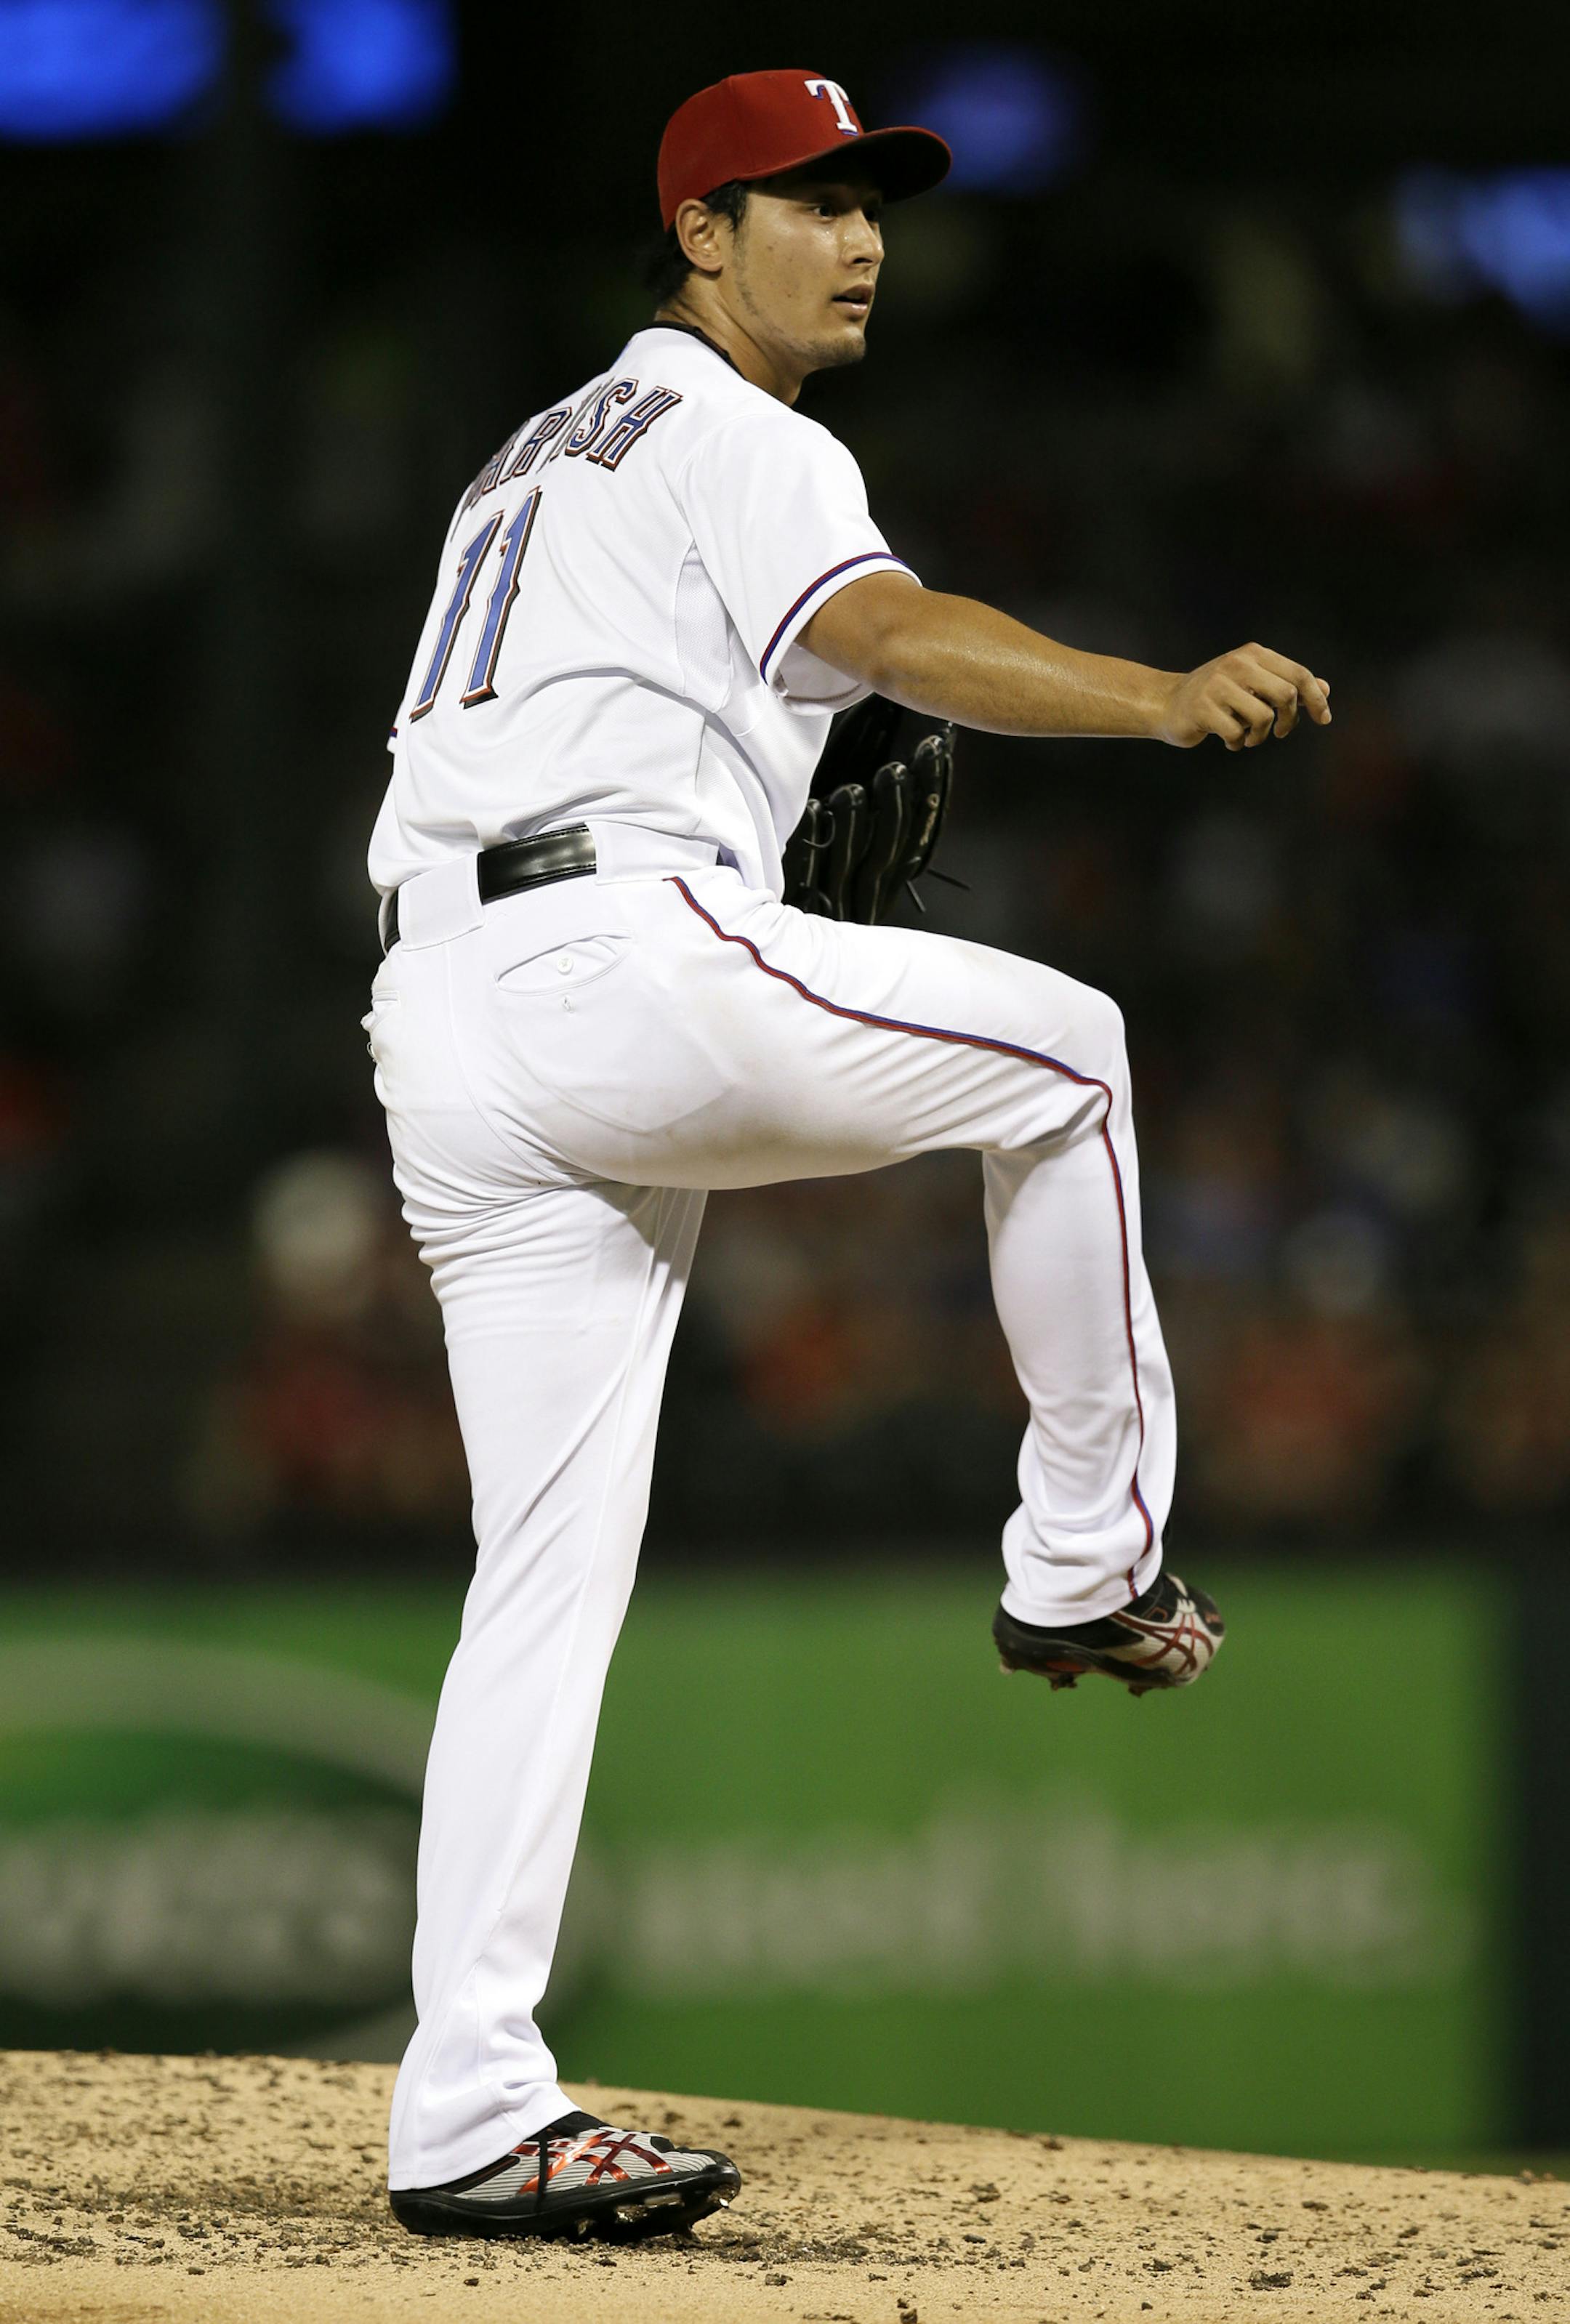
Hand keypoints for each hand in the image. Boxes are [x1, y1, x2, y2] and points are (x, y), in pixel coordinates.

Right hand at [1157, 643, 1331, 751]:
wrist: (1167, 703)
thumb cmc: (1216, 696)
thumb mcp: (1253, 684)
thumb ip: (1287, 684)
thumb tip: (1325, 689)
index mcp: (1253, 654)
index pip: (1298, 674)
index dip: (1316, 698)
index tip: (1324, 718)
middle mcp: (1236, 664)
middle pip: (1286, 694)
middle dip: (1289, 720)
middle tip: (1280, 732)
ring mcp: (1217, 685)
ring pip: (1263, 717)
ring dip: (1259, 736)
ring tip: (1248, 738)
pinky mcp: (1202, 708)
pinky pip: (1237, 733)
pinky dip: (1237, 744)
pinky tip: (1229, 742)